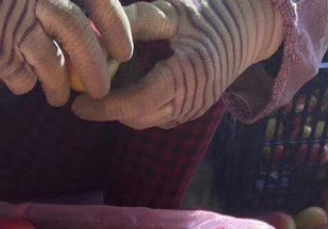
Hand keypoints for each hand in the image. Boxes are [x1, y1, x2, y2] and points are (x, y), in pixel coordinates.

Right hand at [0, 0, 133, 105]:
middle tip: (101, 89)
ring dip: (59, 87)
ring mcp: (8, 18)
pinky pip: (21, 78)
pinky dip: (23, 85)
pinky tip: (13, 77)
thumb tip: (101, 44)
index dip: (114, 25)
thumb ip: (57, 11)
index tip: (123, 52)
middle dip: (94, 68)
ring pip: (51, 63)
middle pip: (76, 33)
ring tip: (57, 98)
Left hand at [71, 0, 283, 128]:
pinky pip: (155, 115)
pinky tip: (127, 82)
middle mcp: (191, 101)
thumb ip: (137, 22)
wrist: (249, 26)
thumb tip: (95, 33)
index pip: (137, 103)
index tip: (78, 103)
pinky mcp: (189, 113)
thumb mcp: (173, 9)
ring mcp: (191, 111)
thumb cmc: (210, 11)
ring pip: (144, 119)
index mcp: (188, 74)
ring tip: (104, 83)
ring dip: (121, 106)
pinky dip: (136, 104)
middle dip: (108, 107)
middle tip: (82, 89)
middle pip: (137, 117)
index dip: (105, 107)